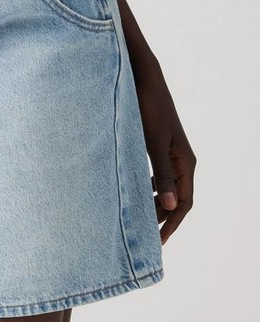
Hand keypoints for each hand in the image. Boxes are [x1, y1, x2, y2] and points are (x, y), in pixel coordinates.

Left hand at [134, 62, 195, 243]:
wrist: (142, 79)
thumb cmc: (148, 108)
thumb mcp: (153, 143)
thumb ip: (162, 174)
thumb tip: (171, 207)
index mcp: (185, 163)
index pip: (184, 203)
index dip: (171, 224)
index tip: (157, 242)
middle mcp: (182, 160)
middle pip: (176, 198)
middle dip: (162, 217)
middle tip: (145, 237)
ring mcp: (171, 153)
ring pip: (166, 187)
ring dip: (155, 203)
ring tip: (139, 220)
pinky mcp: (158, 146)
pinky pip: (158, 175)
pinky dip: (149, 188)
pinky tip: (136, 192)